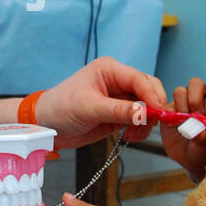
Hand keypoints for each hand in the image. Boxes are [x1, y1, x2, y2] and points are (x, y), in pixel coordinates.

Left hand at [36, 57, 167, 149]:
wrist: (47, 126)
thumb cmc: (61, 108)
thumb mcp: (90, 108)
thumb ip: (119, 111)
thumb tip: (146, 113)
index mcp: (110, 69)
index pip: (140, 79)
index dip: (152, 96)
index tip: (158, 113)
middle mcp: (118, 80)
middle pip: (149, 90)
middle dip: (152, 108)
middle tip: (149, 126)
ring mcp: (120, 97)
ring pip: (147, 106)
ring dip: (147, 122)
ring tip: (134, 135)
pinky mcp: (120, 113)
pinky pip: (140, 119)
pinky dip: (140, 128)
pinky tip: (130, 136)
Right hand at [159, 77, 205, 182]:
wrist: (187, 158)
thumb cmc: (202, 150)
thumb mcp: (204, 146)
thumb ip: (202, 137)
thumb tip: (200, 131)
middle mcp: (198, 101)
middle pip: (196, 83)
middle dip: (195, 97)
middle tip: (195, 113)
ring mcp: (183, 104)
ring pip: (180, 91)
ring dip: (182, 104)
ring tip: (184, 121)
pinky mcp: (169, 111)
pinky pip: (167, 105)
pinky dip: (170, 114)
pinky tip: (173, 124)